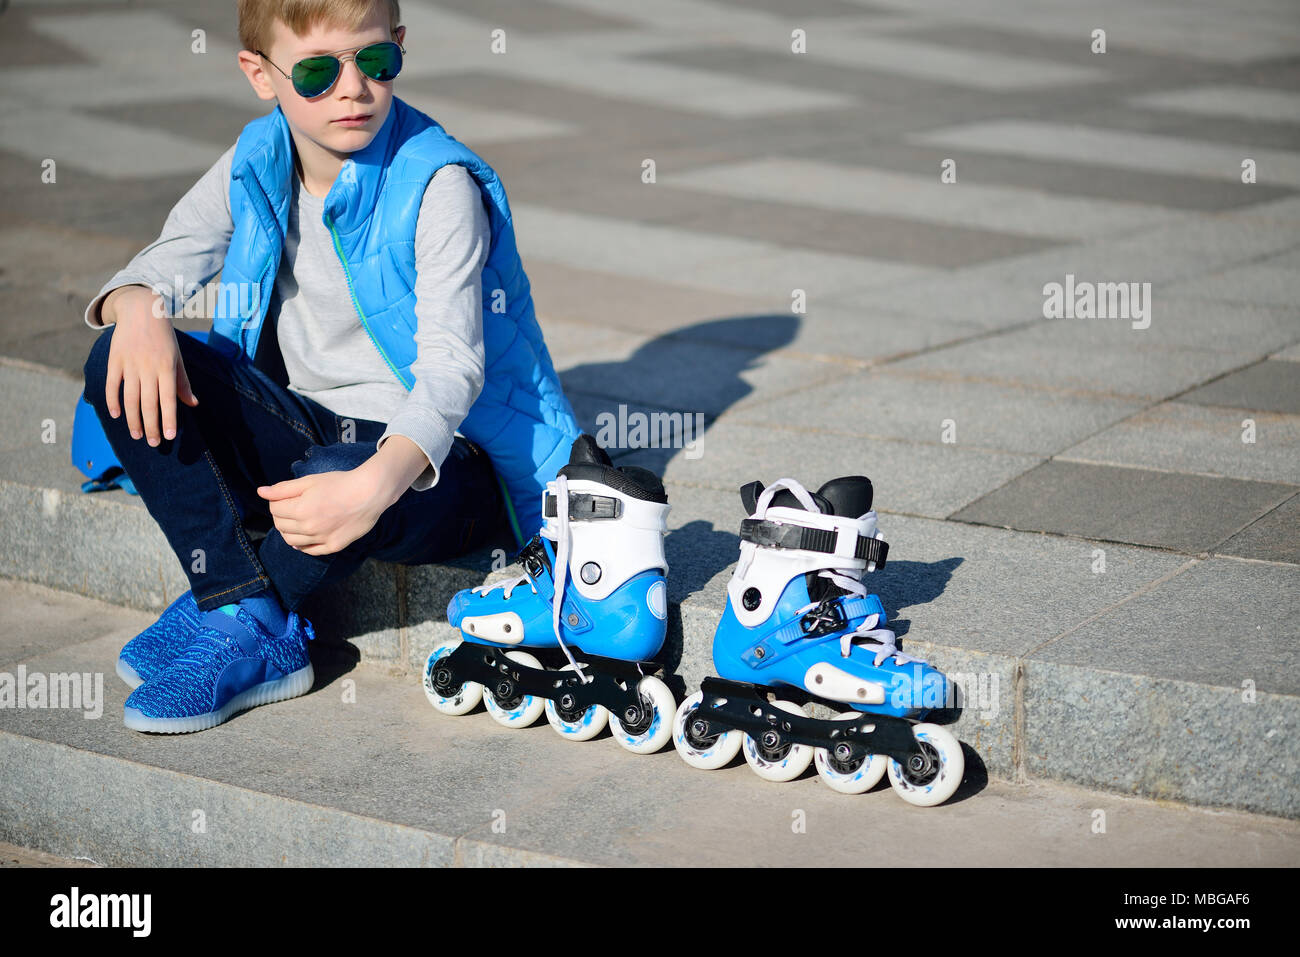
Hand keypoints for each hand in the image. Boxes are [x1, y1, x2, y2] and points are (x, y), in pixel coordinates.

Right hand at [102, 285, 198, 445]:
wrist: (141, 310)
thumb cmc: (164, 338)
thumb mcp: (177, 357)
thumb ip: (183, 382)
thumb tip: (193, 404)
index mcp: (166, 368)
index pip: (169, 399)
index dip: (169, 419)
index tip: (169, 436)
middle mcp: (148, 368)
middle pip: (149, 403)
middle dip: (151, 425)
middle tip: (154, 443)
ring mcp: (130, 364)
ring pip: (130, 398)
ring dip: (133, 419)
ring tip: (137, 435)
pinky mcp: (115, 360)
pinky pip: (112, 385)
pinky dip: (113, 401)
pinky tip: (117, 415)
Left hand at [257, 467, 387, 555]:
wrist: (370, 493)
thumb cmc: (340, 483)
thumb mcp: (310, 481)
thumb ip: (283, 488)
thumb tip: (260, 492)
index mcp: (300, 509)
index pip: (274, 510)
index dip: (277, 501)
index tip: (286, 496)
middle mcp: (309, 528)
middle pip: (280, 526)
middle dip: (281, 515)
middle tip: (292, 506)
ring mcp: (321, 539)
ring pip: (292, 541)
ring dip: (289, 530)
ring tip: (299, 519)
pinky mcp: (333, 546)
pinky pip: (310, 551)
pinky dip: (302, 545)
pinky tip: (306, 535)